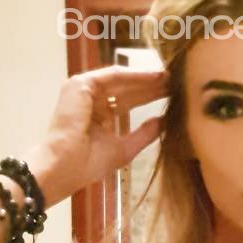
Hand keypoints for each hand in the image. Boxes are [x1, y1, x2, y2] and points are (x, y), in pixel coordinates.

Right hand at [27, 66, 169, 207]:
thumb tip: (164, 123)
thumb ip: (144, 134)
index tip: (173, 95)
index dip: (149, 98)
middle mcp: (91, 101)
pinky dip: (134, 76)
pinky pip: (113, 76)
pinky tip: (154, 77)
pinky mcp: (80, 84)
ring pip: (121, 81)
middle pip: (126, 90)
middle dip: (151, 86)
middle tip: (176, 82)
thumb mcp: (125, 149)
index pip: (127, 102)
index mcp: (98, 116)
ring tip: (169, 77)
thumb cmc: (88, 164)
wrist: (65, 166)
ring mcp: (84, 90)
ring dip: (146, 79)